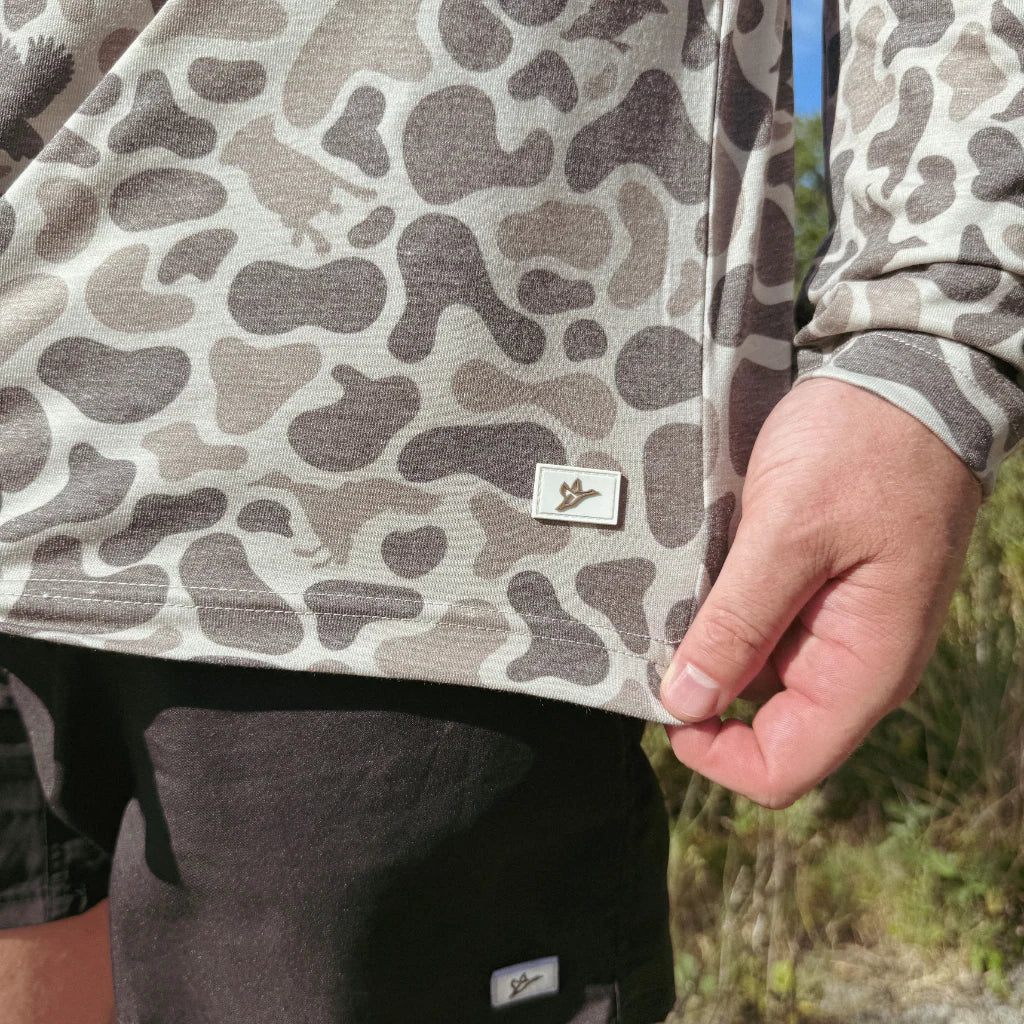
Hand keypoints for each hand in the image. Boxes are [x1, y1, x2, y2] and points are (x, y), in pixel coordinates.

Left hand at [658, 376, 982, 807]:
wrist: (907, 383)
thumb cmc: (863, 449)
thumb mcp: (790, 531)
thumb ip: (739, 622)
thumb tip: (685, 704)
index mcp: (863, 669)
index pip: (782, 768)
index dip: (714, 754)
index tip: (664, 703)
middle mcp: (852, 665)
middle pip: (765, 730)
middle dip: (704, 697)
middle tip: (657, 637)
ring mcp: (835, 631)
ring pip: (755, 679)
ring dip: (709, 650)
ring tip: (676, 594)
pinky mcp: (818, 597)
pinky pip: (761, 632)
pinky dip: (723, 616)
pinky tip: (698, 574)